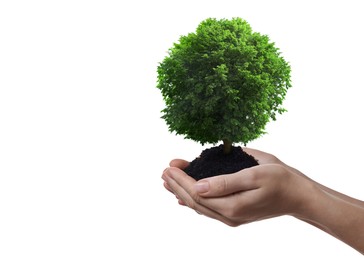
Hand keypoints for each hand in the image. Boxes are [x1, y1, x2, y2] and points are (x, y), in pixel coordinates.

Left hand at [162, 148, 314, 225]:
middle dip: (177, 186)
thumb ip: (225, 182)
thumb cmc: (280, 180)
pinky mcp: (235, 214)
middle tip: (164, 172)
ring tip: (168, 182)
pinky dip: (193, 202)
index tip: (169, 166)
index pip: (197, 193)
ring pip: (199, 206)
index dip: (181, 180)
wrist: (298, 195)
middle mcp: (229, 215)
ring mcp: (231, 217)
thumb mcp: (254, 174)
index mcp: (232, 206)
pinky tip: (183, 199)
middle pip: (194, 201)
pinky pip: (208, 209)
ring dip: (182, 193)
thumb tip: (197, 186)